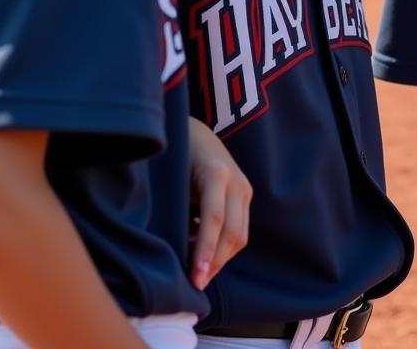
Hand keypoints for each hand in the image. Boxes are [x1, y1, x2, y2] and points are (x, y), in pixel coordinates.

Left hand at [188, 118, 251, 288]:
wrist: (195, 132)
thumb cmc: (175, 156)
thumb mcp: (173, 179)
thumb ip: (176, 209)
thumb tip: (171, 252)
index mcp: (216, 172)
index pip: (214, 220)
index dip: (204, 251)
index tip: (195, 278)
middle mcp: (236, 181)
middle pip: (233, 232)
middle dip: (215, 262)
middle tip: (195, 285)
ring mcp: (244, 187)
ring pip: (240, 235)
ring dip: (220, 258)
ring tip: (197, 273)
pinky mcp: (245, 195)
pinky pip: (239, 229)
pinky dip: (223, 247)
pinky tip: (202, 254)